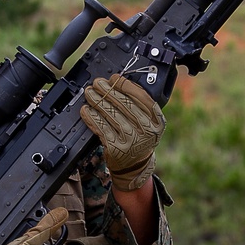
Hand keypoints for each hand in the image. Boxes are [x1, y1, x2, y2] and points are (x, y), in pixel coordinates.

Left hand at [80, 74, 165, 190]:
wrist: (134, 165)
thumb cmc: (139, 138)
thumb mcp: (148, 123)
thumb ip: (140, 106)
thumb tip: (118, 83)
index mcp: (157, 121)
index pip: (141, 97)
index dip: (125, 85)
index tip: (114, 78)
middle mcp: (147, 130)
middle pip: (125, 104)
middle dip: (108, 90)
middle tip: (98, 83)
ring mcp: (131, 140)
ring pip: (111, 114)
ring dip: (97, 101)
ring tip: (89, 93)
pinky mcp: (116, 148)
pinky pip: (101, 127)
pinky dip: (92, 117)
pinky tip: (87, 110)